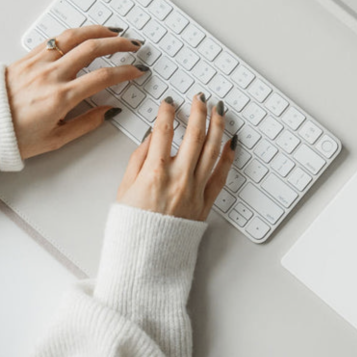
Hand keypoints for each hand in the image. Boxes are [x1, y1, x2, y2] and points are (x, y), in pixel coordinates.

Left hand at [6, 25, 147, 158]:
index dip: (126, 72)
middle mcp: (50, 75)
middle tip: (133, 45)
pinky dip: (75, 32)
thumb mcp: (56, 139)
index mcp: (60, 98)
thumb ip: (87, 123)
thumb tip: (110, 111)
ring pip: (74, 36)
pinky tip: (85, 34)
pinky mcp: (27, 57)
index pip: (103, 77)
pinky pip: (56, 38)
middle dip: (119, 44)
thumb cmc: (13, 136)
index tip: (138, 71)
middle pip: (93, 49)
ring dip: (98, 30)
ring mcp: (38, 63)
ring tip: (114, 32)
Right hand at [117, 94, 235, 220]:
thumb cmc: (131, 227)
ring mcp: (195, 190)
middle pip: (194, 134)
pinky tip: (232, 142)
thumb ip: (138, 159)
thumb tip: (150, 137)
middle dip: (198, 111)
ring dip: (217, 126)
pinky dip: (228, 156)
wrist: (145, 258)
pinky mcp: (206, 203)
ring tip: (219, 111)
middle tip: (200, 98)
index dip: (166, 111)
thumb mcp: (124, 188)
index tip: (169, 102)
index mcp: (154, 172)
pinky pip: (222, 175)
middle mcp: (178, 177)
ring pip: (212, 150)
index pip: (163, 130)